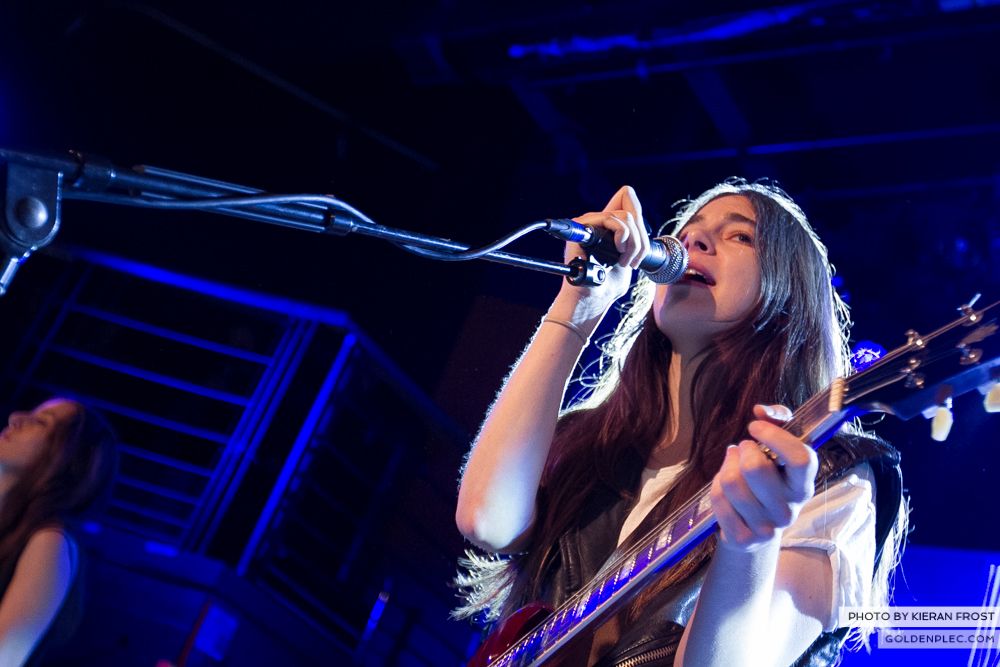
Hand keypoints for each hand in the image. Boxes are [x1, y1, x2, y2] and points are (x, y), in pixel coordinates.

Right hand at [555, 185, 650, 317]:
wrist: (593, 298)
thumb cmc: (609, 283)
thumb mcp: (629, 256)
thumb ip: (633, 236)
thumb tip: (638, 218)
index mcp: (608, 225)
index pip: (627, 197)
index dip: (639, 218)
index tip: (640, 247)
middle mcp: (597, 220)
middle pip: (631, 210)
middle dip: (641, 239)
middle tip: (634, 260)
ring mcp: (588, 222)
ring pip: (625, 216)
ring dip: (634, 242)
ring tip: (626, 261)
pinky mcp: (582, 227)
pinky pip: (611, 219)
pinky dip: (623, 237)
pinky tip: (619, 253)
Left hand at [710, 404, 817, 551]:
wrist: (756, 529)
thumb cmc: (768, 479)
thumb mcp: (777, 449)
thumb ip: (776, 421)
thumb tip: (760, 410)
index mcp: (803, 485)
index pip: (800, 458)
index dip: (774, 437)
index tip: (754, 428)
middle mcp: (789, 510)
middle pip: (755, 467)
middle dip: (742, 450)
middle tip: (742, 449)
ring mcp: (767, 528)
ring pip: (731, 482)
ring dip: (726, 466)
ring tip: (732, 465)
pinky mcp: (744, 539)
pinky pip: (718, 500)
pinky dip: (715, 487)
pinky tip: (724, 488)